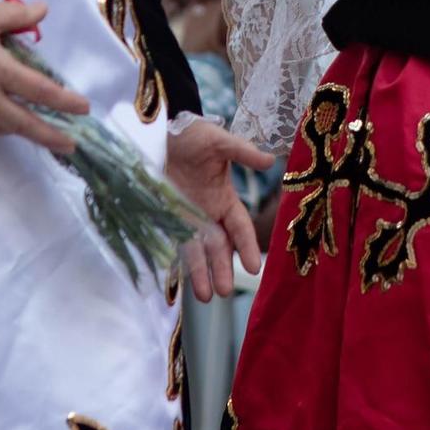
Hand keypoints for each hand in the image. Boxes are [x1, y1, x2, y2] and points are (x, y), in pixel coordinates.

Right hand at [0, 0, 88, 153]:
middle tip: (70, 146)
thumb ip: (16, 15)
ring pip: (0, 127)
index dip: (64, 101)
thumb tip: (43, 11)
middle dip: (49, 136)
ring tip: (40, 135)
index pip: (39, 91)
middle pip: (23, 123)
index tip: (84, 108)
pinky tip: (4, 121)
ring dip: (22, 133)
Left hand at [164, 121, 272, 300]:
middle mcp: (207, 214)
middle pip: (220, 247)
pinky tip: (181, 284)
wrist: (158, 131)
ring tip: (205, 298)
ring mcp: (186, 220)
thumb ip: (243, 152)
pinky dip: (178, 265)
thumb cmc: (192, 135)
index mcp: (224, 198)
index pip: (240, 227)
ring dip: (202, 275)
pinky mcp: (166, 220)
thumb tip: (271, 161)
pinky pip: (173, 246)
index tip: (254, 268)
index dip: (247, 246)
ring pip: (198, 253)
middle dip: (223, 268)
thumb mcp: (219, 141)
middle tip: (224, 291)